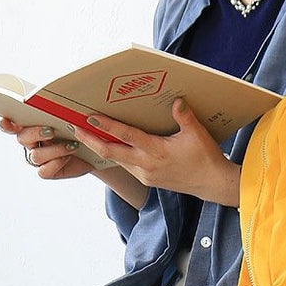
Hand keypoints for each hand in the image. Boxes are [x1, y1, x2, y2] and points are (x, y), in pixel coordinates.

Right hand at [0, 118, 90, 179]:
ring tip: (72, 145)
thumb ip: (59, 113)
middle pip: (22, 138)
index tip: (6, 121)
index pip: (12, 125)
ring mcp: (38, 158)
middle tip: (52, 131)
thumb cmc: (79, 131)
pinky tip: (68, 157)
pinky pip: (44, 171)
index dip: (6, 124)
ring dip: (54, 149)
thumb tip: (56, 106)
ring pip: (35, 155)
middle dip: (35, 133)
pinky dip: (57, 163)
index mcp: (32, 127)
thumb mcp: (70, 119)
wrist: (93, 151)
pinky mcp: (47, 171)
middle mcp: (32, 143)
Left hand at [72, 99, 240, 206]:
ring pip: (117, 160)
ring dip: (101, 147)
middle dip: (90, 139)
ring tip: (86, 134)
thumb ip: (185, 117)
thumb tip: (176, 101)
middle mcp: (147, 165)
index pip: (126, 136)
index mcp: (157, 152)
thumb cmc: (205, 158)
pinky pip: (126, 166)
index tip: (90, 116)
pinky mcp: (148, 179)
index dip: (107, 126)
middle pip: (111, 152)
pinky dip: (115, 155)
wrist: (212, 184)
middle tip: (74, 127)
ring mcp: (146, 174)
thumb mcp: (197, 134)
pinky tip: (109, 146)